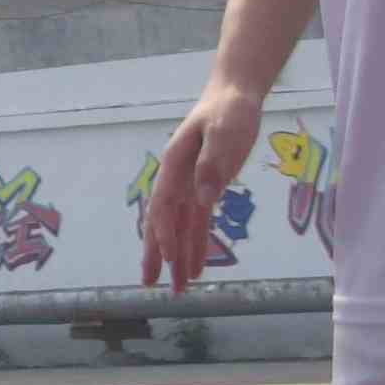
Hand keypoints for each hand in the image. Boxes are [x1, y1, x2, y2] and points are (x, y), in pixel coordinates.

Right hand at [139, 85, 262, 288]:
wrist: (235, 96)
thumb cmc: (230, 111)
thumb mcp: (225, 134)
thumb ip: (213, 166)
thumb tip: (203, 201)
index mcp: (175, 165)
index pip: (164, 205)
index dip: (164, 233)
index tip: (168, 259)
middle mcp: (177, 179)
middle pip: (161, 222)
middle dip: (156, 253)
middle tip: (149, 284)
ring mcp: (190, 185)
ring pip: (178, 227)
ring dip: (176, 256)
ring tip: (176, 288)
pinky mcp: (206, 189)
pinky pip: (197, 223)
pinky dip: (196, 245)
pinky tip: (197, 268)